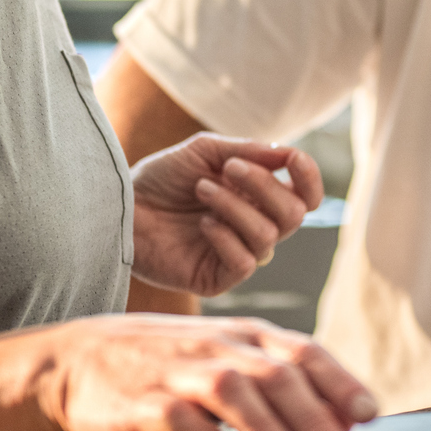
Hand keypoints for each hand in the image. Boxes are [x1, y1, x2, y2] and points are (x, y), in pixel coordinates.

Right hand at [44, 314, 376, 430]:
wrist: (77, 358)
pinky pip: (180, 420)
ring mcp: (177, 370)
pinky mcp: (140, 402)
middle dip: (315, 420)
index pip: (302, 351)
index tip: (370, 414)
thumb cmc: (165, 361)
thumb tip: (343, 420)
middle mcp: (215, 345)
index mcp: (243, 334)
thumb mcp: (223, 356)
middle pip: (276, 376)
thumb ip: (277, 378)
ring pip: (233, 391)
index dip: (339, 381)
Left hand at [130, 134, 321, 296]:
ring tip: (201, 189)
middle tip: (229, 167)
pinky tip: (202, 224)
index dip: (309, 179)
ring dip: (235, 206)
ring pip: (268, 237)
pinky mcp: (218, 279)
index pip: (306, 196)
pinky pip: (245, 263)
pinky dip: (226, 236)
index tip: (294, 159)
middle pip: (294, 215)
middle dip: (264, 185)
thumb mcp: (206, 151)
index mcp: (259, 197)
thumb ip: (250, 151)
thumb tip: (290, 153)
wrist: (121, 204)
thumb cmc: (163, 177)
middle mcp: (255, 226)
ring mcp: (238, 254)